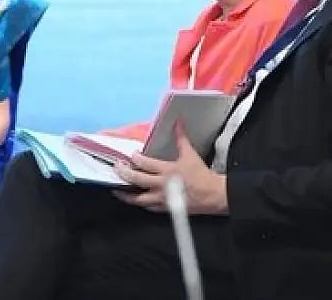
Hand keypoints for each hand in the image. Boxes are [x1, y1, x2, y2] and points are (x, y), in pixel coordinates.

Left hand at [111, 125, 227, 214]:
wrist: (214, 195)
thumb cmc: (202, 175)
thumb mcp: (190, 154)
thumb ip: (181, 138)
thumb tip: (178, 123)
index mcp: (167, 170)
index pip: (144, 163)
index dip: (134, 158)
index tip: (131, 155)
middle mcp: (161, 185)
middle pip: (136, 180)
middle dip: (123, 173)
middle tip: (117, 168)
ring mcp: (162, 199)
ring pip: (138, 199)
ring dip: (126, 194)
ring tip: (117, 190)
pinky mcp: (166, 208)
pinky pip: (149, 208)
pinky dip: (141, 203)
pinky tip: (136, 200)